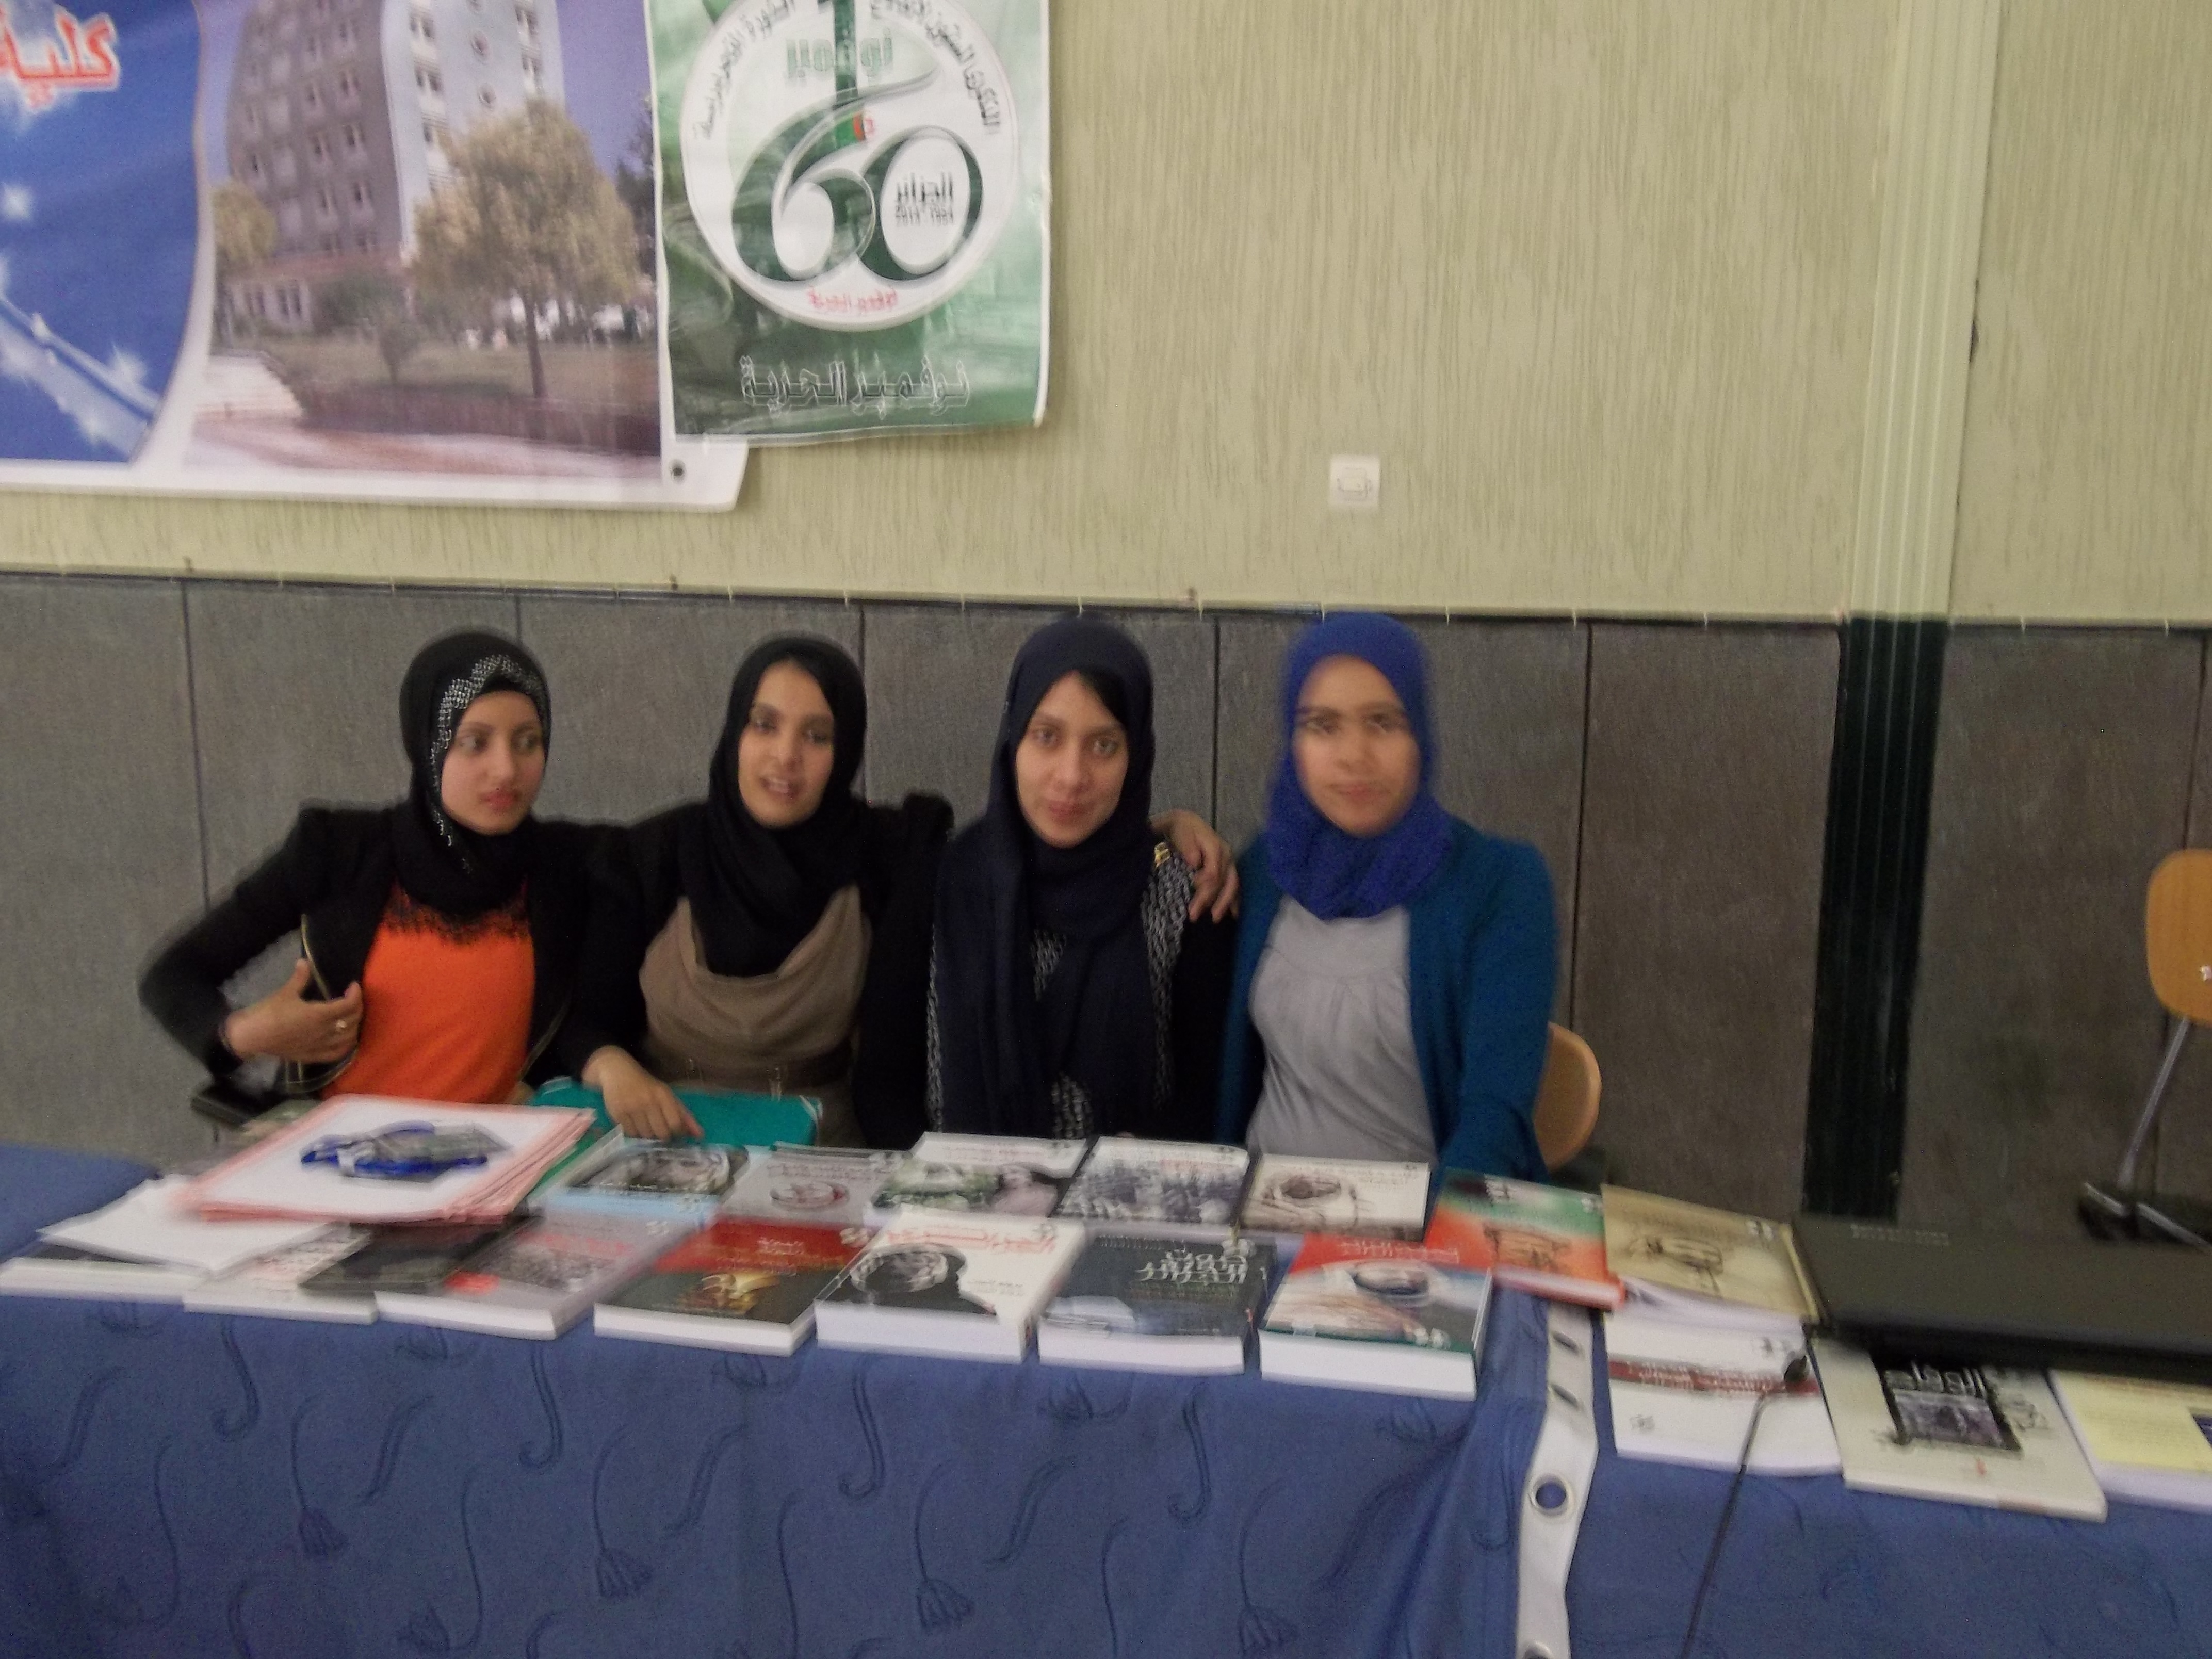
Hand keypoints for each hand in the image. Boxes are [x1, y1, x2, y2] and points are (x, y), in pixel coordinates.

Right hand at [222, 958, 361, 1064]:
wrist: (250, 1036)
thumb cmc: (268, 1012)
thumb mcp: (285, 992)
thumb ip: (300, 978)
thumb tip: (305, 961)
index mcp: (319, 1014)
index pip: (348, 1004)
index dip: (355, 994)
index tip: (353, 985)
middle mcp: (324, 1032)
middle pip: (352, 1020)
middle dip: (357, 1007)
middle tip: (353, 998)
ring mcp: (319, 1046)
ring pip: (348, 1038)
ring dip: (354, 1026)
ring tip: (351, 1016)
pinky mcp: (312, 1056)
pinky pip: (336, 1054)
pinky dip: (346, 1046)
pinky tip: (347, 1039)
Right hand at [583, 1046, 701, 1139]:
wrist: (617, 1072)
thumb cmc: (646, 1085)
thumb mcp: (667, 1095)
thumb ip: (683, 1115)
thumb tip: (700, 1135)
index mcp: (663, 1094)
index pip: (676, 1123)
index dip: (677, 1133)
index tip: (674, 1133)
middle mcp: (648, 1101)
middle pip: (661, 1133)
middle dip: (663, 1137)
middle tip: (659, 1131)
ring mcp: (631, 1108)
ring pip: (645, 1136)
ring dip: (648, 1137)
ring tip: (646, 1127)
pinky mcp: (617, 1114)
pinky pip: (630, 1134)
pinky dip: (634, 1134)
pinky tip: (635, 1125)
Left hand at [1154, 808, 1239, 921]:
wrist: (1187, 823)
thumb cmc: (1182, 829)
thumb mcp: (1180, 831)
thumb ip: (1187, 845)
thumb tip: (1195, 862)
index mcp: (1216, 847)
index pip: (1213, 873)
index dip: (1203, 887)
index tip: (1190, 896)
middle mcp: (1226, 856)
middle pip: (1223, 882)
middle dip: (1211, 900)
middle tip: (1194, 915)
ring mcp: (1229, 863)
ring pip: (1232, 886)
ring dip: (1223, 904)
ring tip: (1214, 919)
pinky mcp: (1228, 869)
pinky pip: (1234, 886)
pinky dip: (1234, 901)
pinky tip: (1233, 914)